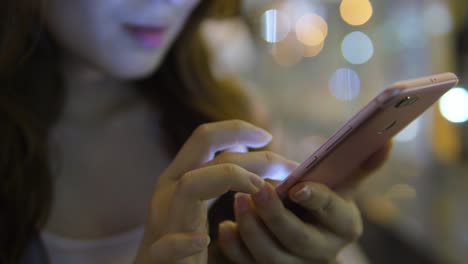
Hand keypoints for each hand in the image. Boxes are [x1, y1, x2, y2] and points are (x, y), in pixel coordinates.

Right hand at [133, 120, 295, 263]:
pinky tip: (206, 240)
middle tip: (290, 169)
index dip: (237, 130)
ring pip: (189, 186)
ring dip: (229, 180)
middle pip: (206, 156)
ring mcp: (163, 222)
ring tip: (260, 191)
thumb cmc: (184, 238)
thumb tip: (260, 166)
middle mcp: (168, 192)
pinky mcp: (158, 256)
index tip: (267, 136)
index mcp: (179, 176)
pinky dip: (185, 241)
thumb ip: (220, 182)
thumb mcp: (201, 203)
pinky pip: (167, 245)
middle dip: (252, 157)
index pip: (205, 138)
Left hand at [217, 143, 391, 263]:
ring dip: (252, 230)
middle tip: (256, 189)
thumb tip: (386, 138)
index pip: (334, 214)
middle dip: (276, 216)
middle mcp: (323, 251)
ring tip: (237, 202)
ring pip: (272, 257)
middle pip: (299, 240)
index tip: (297, 186)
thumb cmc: (323, 198)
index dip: (317, 200)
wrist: (306, 228)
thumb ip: (360, 164)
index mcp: (345, 225)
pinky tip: (225, 227)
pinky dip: (236, 248)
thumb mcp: (342, 183)